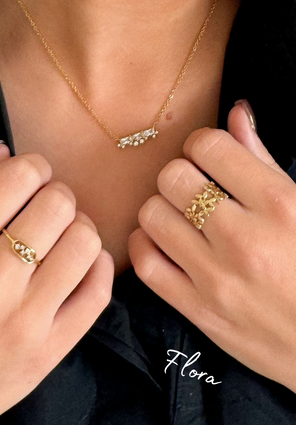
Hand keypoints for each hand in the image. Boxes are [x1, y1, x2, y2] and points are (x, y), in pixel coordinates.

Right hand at [0, 143, 113, 424]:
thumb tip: (9, 153)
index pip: (19, 177)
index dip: (33, 169)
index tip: (29, 182)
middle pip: (59, 204)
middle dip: (58, 199)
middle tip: (46, 214)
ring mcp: (24, 319)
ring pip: (86, 241)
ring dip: (79, 231)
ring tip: (61, 242)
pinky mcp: (49, 352)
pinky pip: (98, 290)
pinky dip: (97, 266)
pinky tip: (78, 266)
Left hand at [128, 102, 295, 393]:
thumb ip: (264, 160)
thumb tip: (236, 112)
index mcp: (279, 205)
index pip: (208, 146)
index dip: (203, 145)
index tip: (209, 157)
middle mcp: (244, 239)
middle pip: (173, 177)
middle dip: (181, 174)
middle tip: (194, 187)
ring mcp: (217, 279)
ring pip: (152, 215)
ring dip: (162, 208)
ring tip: (180, 216)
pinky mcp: (199, 312)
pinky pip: (146, 264)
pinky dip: (146, 244)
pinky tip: (164, 242)